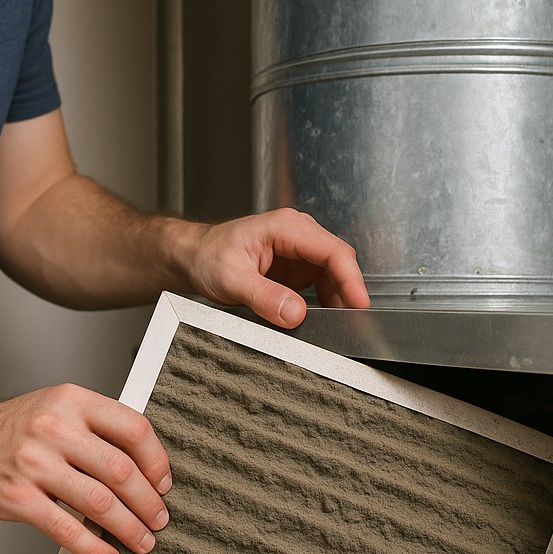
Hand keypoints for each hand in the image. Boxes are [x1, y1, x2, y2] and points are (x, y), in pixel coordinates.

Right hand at [0, 384, 171, 553]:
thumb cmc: (12, 429)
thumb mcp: (57, 407)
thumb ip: (97, 427)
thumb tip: (146, 466)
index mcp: (72, 401)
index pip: (133, 429)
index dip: (157, 462)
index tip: (163, 484)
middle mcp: (55, 428)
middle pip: (121, 471)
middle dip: (148, 503)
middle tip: (158, 520)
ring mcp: (34, 463)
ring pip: (100, 503)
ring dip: (130, 528)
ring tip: (142, 542)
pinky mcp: (17, 498)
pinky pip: (66, 529)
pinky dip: (94, 549)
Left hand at [177, 208, 369, 328]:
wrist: (193, 258)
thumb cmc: (207, 257)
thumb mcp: (231, 279)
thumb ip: (264, 297)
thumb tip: (295, 313)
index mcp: (286, 227)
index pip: (332, 251)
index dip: (350, 279)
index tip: (359, 304)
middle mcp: (298, 235)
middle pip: (338, 262)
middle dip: (349, 291)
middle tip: (354, 324)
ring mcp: (299, 252)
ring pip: (333, 275)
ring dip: (339, 299)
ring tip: (340, 326)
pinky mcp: (296, 269)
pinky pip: (321, 285)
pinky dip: (327, 303)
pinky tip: (325, 320)